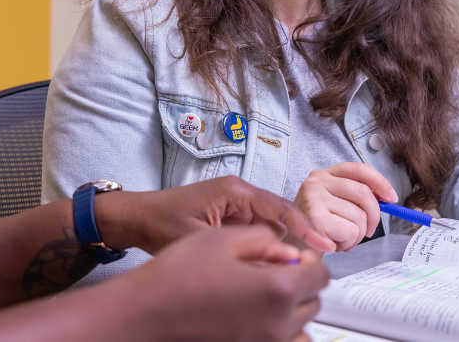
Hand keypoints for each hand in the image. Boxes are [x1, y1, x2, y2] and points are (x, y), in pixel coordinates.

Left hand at [96, 176, 335, 253]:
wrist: (135, 219)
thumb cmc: (159, 224)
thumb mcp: (199, 238)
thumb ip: (238, 246)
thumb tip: (271, 257)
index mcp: (235, 191)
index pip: (280, 207)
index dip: (305, 227)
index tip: (323, 243)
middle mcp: (239, 194)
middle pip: (279, 217)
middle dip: (295, 239)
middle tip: (313, 262)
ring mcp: (235, 204)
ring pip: (269, 227)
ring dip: (278, 245)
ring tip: (288, 266)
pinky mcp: (229, 215)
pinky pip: (255, 231)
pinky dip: (263, 246)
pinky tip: (266, 263)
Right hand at [119, 226, 328, 341]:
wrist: (144, 312)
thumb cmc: (177, 275)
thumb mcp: (223, 239)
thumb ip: (265, 239)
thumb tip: (289, 252)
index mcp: (277, 289)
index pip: (320, 273)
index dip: (310, 258)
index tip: (296, 254)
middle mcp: (277, 323)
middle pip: (314, 301)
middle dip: (302, 282)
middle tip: (277, 269)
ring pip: (302, 328)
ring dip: (294, 309)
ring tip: (268, 295)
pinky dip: (281, 331)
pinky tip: (259, 316)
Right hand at [294, 162, 397, 251]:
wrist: (292, 246)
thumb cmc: (318, 226)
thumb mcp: (335, 203)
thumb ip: (356, 197)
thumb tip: (387, 198)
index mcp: (324, 174)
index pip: (358, 169)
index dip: (380, 182)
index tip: (392, 198)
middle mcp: (317, 181)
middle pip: (363, 193)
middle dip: (374, 216)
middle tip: (370, 231)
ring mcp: (314, 198)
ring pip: (359, 216)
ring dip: (357, 235)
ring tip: (342, 238)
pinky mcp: (315, 218)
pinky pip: (350, 231)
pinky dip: (349, 242)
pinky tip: (335, 243)